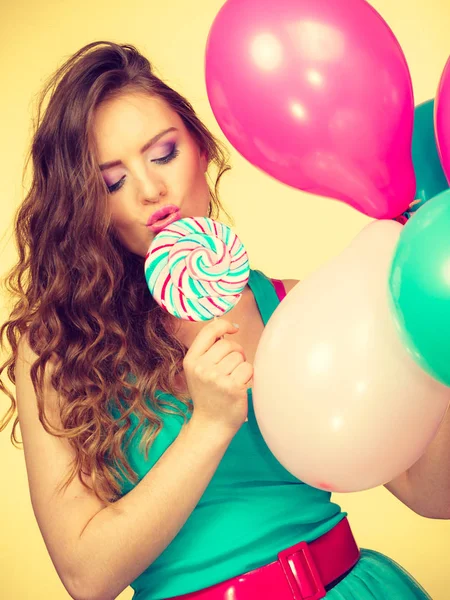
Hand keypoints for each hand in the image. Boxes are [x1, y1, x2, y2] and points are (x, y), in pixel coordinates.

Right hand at [183, 319, 252, 434]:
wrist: (211, 424)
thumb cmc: (208, 395)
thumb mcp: (198, 371)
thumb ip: (208, 351)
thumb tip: (227, 326)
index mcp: (191, 360)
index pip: (209, 331)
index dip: (224, 325)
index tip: (234, 329)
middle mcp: (201, 368)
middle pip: (229, 344)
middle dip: (236, 352)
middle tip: (233, 367)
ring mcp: (216, 378)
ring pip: (240, 356)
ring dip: (241, 366)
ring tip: (234, 379)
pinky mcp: (232, 387)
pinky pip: (248, 368)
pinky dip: (249, 376)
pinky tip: (240, 386)